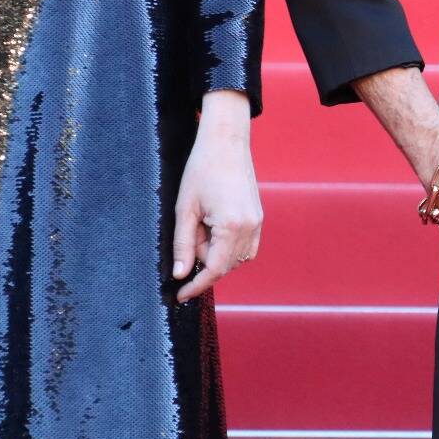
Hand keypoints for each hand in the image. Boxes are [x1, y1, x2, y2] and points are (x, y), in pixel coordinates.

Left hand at [171, 94, 262, 302]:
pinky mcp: (258, 216)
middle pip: (226, 265)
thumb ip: (183, 245)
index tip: (180, 295)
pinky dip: (229, 247)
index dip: (195, 285)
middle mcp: (250, 227)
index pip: (214, 269)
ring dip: (216, 254)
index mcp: (232, 226)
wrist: (226, 142)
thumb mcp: (185, 209)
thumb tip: (180, 274)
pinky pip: (246, 246)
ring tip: (201, 227)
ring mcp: (257, 221)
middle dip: (203, 261)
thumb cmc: (202, 170)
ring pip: (237, 258)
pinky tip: (213, 229)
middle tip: (189, 235)